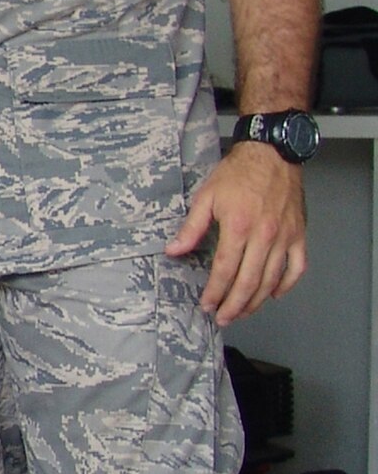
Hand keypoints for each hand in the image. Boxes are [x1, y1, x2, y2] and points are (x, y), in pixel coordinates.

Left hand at [166, 142, 306, 324]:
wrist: (272, 154)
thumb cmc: (238, 173)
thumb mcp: (206, 196)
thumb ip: (191, 227)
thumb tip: (173, 250)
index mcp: (239, 227)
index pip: (226, 270)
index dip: (216, 292)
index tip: (207, 304)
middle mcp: (264, 236)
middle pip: (250, 282)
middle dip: (235, 305)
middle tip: (223, 318)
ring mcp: (285, 237)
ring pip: (272, 280)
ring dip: (257, 301)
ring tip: (243, 312)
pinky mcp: (299, 235)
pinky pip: (297, 267)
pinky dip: (287, 285)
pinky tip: (274, 294)